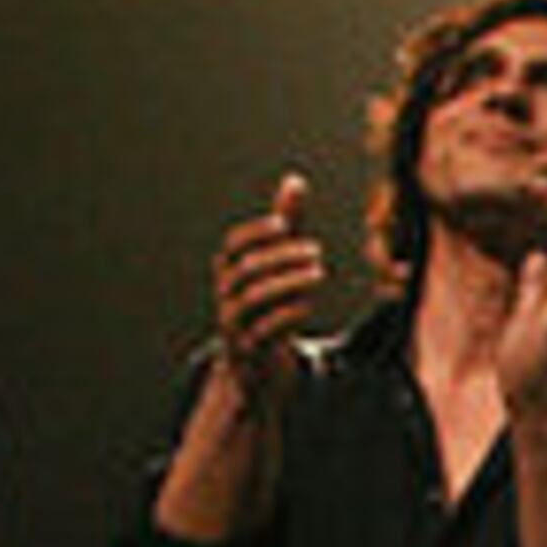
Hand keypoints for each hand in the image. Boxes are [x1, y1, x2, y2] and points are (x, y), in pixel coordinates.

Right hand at [213, 171, 324, 415]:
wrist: (254, 366)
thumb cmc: (269, 303)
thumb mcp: (278, 263)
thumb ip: (286, 225)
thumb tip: (295, 180)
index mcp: (230, 269)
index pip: (235, 244)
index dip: (257, 232)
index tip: (285, 223)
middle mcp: (227, 293)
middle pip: (247, 269)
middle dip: (281, 257)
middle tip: (317, 251)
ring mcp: (234, 322)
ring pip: (253, 298)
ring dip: (288, 284)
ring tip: (320, 275)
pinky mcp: (249, 349)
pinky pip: (262, 330)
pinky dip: (286, 315)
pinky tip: (308, 305)